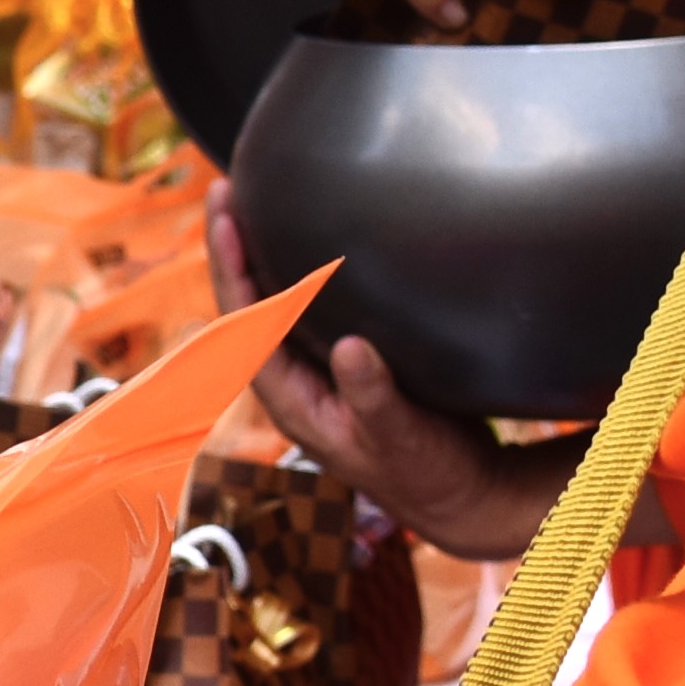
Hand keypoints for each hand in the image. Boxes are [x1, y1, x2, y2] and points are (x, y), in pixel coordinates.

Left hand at [210, 197, 581, 564]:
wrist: (459, 496)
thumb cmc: (427, 474)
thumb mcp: (401, 436)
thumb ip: (373, 397)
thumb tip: (348, 348)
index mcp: (291, 400)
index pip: (244, 323)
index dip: (230, 268)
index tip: (225, 217)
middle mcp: (292, 382)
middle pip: (245, 306)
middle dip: (232, 248)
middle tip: (225, 189)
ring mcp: (315, 373)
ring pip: (271, 305)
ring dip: (259, 255)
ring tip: (251, 201)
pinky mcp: (342, 365)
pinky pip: (305, 310)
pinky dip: (297, 272)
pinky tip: (305, 239)